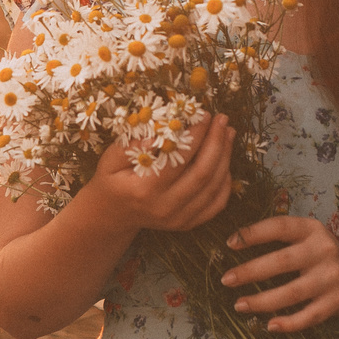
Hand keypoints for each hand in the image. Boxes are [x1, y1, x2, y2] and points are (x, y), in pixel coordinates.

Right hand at [84, 114, 235, 233]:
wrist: (113, 214)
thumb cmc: (112, 180)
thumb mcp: (110, 159)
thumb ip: (133, 145)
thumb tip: (162, 130)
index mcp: (144, 190)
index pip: (178, 159)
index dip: (196, 135)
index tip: (204, 115)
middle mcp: (165, 208)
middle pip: (203, 173)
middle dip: (217, 143)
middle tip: (222, 120)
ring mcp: (179, 219)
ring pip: (214, 187)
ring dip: (225, 157)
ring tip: (228, 133)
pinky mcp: (188, 223)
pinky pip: (217, 204)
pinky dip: (226, 182)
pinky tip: (225, 161)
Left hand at [219, 216, 338, 332]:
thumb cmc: (320, 254)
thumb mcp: (306, 237)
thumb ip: (280, 237)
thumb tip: (234, 243)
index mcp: (312, 229)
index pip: (280, 226)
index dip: (254, 234)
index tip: (230, 243)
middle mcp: (323, 251)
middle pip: (282, 262)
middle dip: (251, 271)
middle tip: (226, 279)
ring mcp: (331, 278)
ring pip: (292, 293)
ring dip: (262, 301)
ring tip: (239, 305)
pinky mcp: (336, 302)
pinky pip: (308, 316)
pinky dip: (289, 323)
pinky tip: (270, 326)